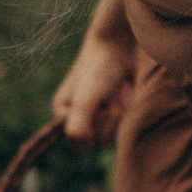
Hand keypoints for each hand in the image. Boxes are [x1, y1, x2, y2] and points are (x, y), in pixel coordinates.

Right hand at [51, 27, 134, 145]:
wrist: (118, 44)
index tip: (97, 108)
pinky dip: (127, 107)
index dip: (94, 130)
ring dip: (120, 111)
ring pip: (114, 131)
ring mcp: (96, 111)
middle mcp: (77, 115)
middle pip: (99, 139)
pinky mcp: (112, 106)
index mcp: (63, 114)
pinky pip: (122, 120)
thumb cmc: (98, 71)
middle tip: (109, 95)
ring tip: (118, 91)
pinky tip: (125, 89)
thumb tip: (82, 148)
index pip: (80, 143)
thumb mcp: (84, 102)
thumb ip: (78, 128)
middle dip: (110, 118)